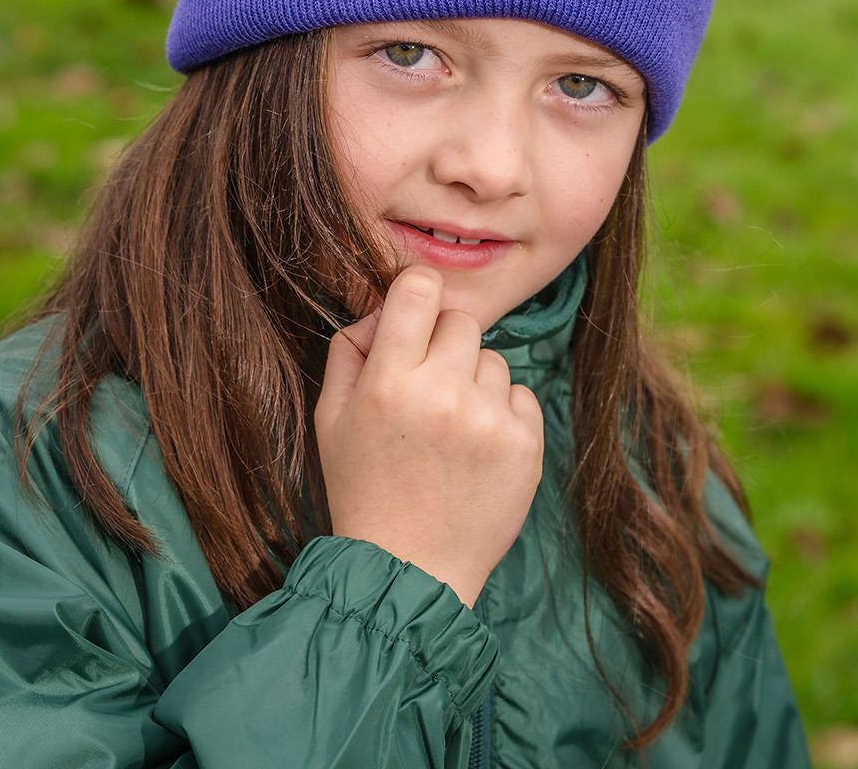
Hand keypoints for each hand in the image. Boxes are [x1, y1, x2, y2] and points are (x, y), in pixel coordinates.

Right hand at [314, 266, 543, 606]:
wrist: (409, 570)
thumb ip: (351, 349)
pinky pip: (521, 394)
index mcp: (390, 381)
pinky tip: (475, 447)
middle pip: (461, 320)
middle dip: (442, 344)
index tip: (414, 316)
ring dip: (473, 381)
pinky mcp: (526, 446)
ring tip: (449, 428)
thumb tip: (383, 308)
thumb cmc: (363, 490)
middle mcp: (443, 393)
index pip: (420, 287)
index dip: (416, 295)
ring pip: (493, 358)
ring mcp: (489, 420)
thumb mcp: (330, 417)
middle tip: (426, 387)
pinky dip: (502, 412)